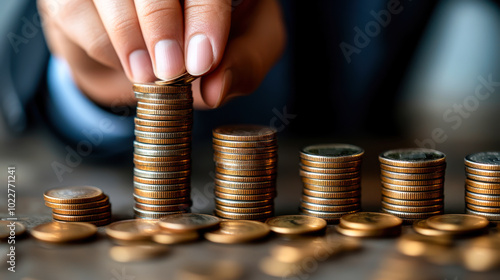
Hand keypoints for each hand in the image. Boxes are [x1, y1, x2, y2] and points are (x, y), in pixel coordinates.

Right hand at [38, 0, 285, 108]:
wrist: (163, 46)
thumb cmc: (209, 40)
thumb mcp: (245, 49)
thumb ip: (244, 63)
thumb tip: (217, 89)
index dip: (205, 17)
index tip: (201, 61)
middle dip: (160, 25)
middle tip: (169, 71)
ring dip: (127, 38)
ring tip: (145, 75)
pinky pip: (75, 12)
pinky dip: (102, 45)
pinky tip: (125, 62)